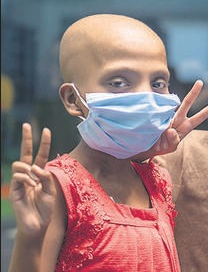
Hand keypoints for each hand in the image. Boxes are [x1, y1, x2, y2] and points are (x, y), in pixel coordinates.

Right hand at [9, 123, 55, 237]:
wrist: (38, 224)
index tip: (46, 130)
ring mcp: (20, 181)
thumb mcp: (51, 190)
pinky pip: (18, 176)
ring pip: (20, 164)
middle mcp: (29, 175)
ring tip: (35, 181)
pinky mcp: (14, 189)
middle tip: (26, 125)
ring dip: (30, 169)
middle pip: (26, 153)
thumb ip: (47, 177)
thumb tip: (37, 168)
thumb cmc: (46, 208)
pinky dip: (27, 179)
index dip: (43, 143)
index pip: (40, 155)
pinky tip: (32, 186)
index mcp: (39, 174)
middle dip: (26, 138)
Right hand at [133, 80, 207, 160]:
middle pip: (187, 104)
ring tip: (163, 131)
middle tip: (200, 82)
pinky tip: (153, 127)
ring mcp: (166, 116)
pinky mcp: (156, 116)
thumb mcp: (170, 148)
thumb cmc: (160, 147)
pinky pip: (157, 113)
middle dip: (194, 93)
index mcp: (185, 127)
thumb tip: (172, 130)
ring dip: (168, 106)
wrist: (145, 147)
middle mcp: (177, 119)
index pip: (199, 117)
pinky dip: (155, 117)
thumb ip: (173, 141)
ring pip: (171, 106)